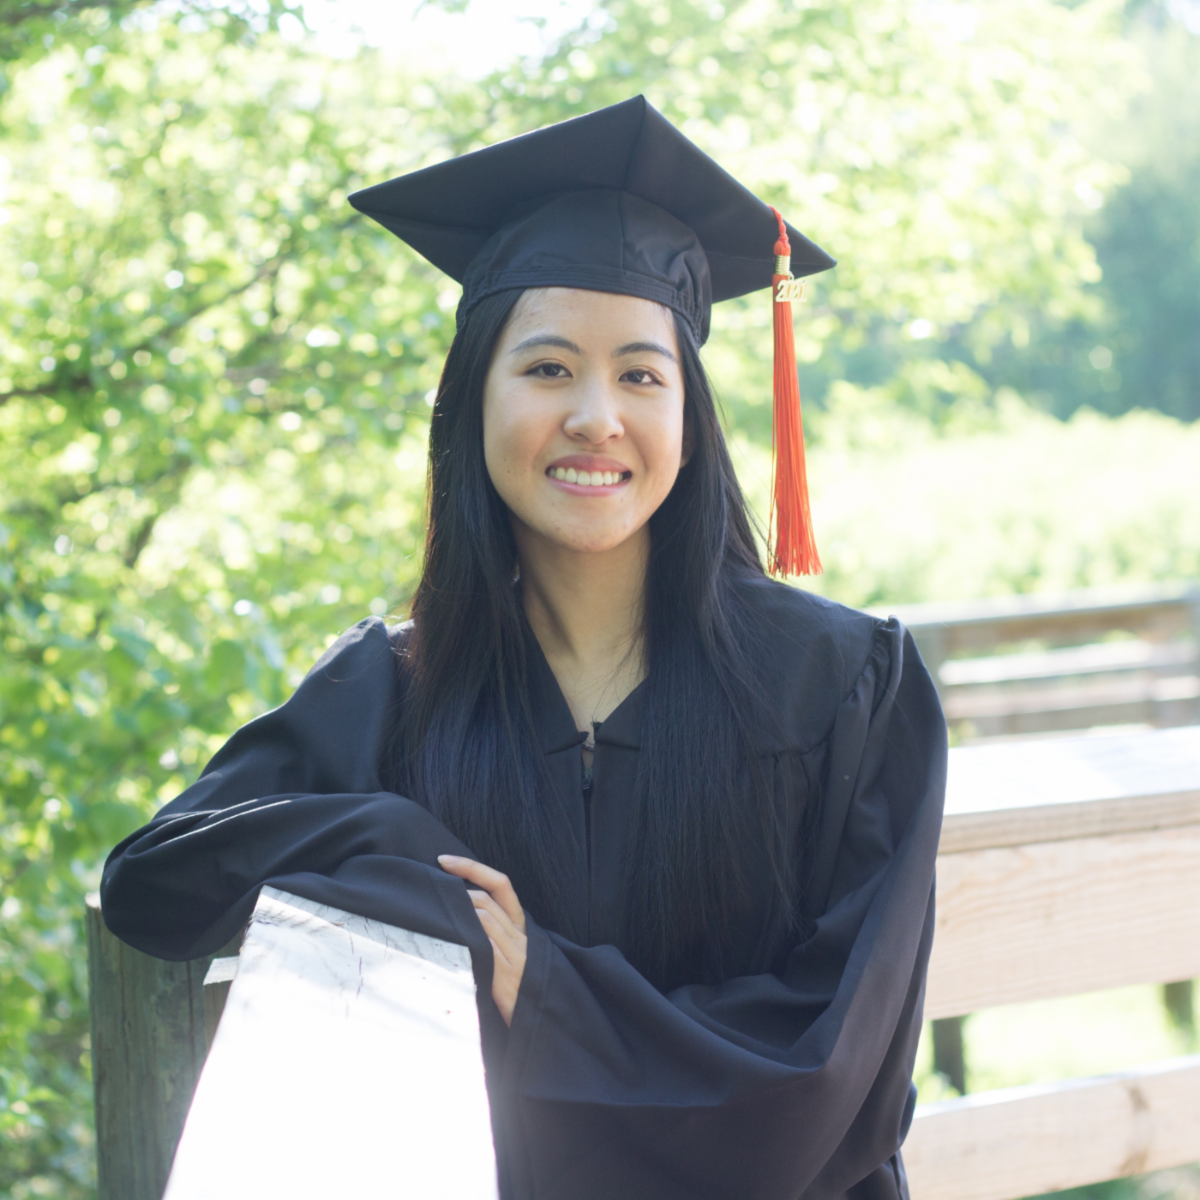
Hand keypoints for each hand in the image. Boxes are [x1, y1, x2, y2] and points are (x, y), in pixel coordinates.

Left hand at [438, 855, 526, 1025]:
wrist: (544, 1028)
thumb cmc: (521, 993)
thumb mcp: (510, 957)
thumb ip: (493, 934)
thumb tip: (459, 915)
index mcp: (522, 927)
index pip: (500, 883)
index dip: (471, 867)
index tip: (443, 859)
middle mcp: (521, 936)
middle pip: (483, 898)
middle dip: (453, 893)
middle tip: (428, 895)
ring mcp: (515, 955)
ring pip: (481, 917)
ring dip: (454, 913)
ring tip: (430, 917)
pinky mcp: (507, 976)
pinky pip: (483, 946)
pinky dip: (464, 938)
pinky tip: (445, 940)